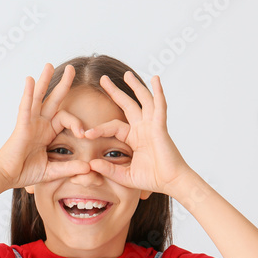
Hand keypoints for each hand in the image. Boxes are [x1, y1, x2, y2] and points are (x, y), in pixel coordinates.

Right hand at [0, 63, 92, 188]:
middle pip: (53, 99)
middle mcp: (39, 124)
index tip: (84, 135)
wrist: (6, 177)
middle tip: (71, 68)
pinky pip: (25, 107)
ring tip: (49, 65)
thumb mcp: (52, 171)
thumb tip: (88, 167)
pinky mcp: (22, 126)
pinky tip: (29, 79)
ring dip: (44, 81)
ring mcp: (30, 123)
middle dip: (63, 84)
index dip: (77, 123)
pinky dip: (27, 93)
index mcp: (47, 132)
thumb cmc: (24, 172)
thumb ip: (70, 168)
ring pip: (38, 97)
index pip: (66, 119)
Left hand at [86, 71, 192, 195]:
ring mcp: (152, 125)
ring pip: (143, 100)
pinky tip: (155, 79)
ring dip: (135, 86)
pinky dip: (158, 92)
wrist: (171, 183)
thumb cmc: (152, 179)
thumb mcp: (124, 176)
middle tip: (102, 79)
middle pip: (127, 104)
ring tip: (126, 73)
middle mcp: (142, 128)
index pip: (112, 126)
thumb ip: (108, 169)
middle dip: (115, 91)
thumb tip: (90, 164)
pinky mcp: (160, 127)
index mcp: (134, 138)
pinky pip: (159, 106)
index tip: (85, 134)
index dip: (98, 129)